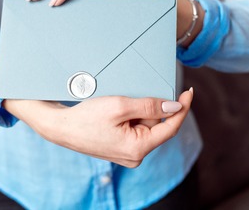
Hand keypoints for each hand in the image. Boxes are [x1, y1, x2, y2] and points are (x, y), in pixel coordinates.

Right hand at [3, 88, 192, 167]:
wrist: (60, 128)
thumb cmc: (86, 117)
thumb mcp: (120, 106)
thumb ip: (150, 107)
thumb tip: (174, 108)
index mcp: (138, 149)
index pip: (170, 128)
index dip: (182, 109)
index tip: (188, 92)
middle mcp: (135, 156)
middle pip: (156, 127)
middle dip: (150, 108)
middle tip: (133, 95)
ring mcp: (127, 154)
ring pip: (144, 127)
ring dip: (138, 113)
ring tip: (117, 105)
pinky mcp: (119, 149)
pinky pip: (134, 131)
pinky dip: (131, 118)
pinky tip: (115, 112)